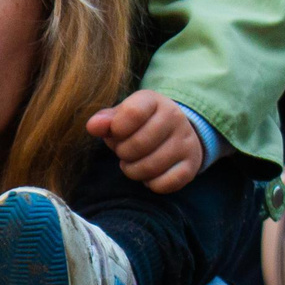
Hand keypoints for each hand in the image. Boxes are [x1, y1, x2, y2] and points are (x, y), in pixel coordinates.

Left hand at [85, 90, 204, 193]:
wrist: (176, 132)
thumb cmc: (140, 125)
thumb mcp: (122, 116)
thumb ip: (106, 121)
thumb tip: (93, 126)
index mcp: (154, 101)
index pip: (133, 113)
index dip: (117, 129)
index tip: (115, 133)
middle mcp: (175, 118)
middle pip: (139, 144)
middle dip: (123, 153)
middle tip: (123, 152)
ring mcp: (186, 142)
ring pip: (151, 167)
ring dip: (133, 171)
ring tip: (132, 163)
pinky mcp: (192, 165)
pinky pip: (166, 183)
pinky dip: (151, 184)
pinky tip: (149, 175)